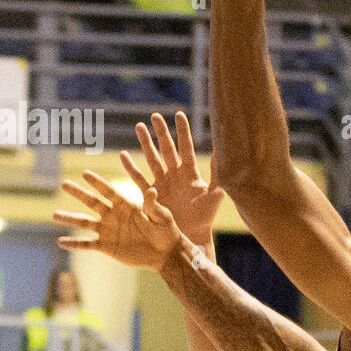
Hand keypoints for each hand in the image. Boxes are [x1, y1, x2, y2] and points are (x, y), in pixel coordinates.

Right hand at [53, 170, 182, 269]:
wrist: (165, 253)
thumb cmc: (166, 231)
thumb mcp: (162, 216)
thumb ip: (153, 205)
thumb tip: (152, 191)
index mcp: (126, 205)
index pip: (108, 191)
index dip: (97, 183)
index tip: (84, 173)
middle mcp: (113, 215)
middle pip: (92, 202)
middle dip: (78, 193)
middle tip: (64, 184)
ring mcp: (108, 231)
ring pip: (85, 223)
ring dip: (69, 219)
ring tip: (54, 215)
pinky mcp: (107, 247)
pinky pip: (87, 244)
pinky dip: (74, 243)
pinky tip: (61, 242)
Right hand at [121, 112, 223, 247]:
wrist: (192, 236)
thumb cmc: (206, 217)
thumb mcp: (215, 194)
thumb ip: (219, 173)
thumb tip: (226, 152)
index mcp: (191, 174)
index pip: (186, 148)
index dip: (183, 132)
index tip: (179, 114)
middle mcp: (175, 175)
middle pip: (167, 149)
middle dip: (161, 132)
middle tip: (154, 115)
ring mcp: (163, 184)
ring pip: (152, 159)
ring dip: (145, 144)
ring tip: (139, 126)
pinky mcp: (152, 195)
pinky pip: (139, 179)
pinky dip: (131, 167)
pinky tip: (124, 155)